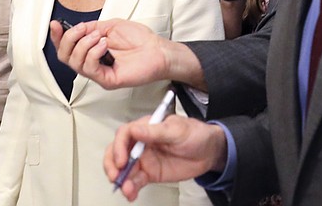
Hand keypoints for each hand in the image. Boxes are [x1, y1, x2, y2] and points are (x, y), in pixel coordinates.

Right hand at [51, 19, 171, 88]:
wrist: (158, 49)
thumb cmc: (140, 39)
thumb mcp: (111, 26)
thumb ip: (92, 28)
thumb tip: (76, 28)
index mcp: (92, 50)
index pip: (67, 47)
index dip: (57, 36)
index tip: (55, 24)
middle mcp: (93, 62)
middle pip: (65, 57)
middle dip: (68, 40)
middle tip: (82, 30)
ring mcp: (99, 73)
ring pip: (75, 63)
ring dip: (83, 45)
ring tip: (99, 37)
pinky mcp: (107, 80)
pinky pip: (90, 69)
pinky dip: (93, 54)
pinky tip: (104, 45)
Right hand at [104, 114, 226, 201]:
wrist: (209, 152)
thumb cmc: (195, 134)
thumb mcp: (177, 130)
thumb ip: (155, 132)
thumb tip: (135, 130)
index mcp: (146, 127)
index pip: (125, 133)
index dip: (119, 146)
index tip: (122, 159)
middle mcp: (141, 143)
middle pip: (117, 151)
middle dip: (112, 164)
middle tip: (116, 175)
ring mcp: (144, 159)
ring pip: (124, 169)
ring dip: (121, 179)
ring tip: (126, 189)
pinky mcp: (150, 173)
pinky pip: (135, 181)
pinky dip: (130, 188)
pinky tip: (131, 193)